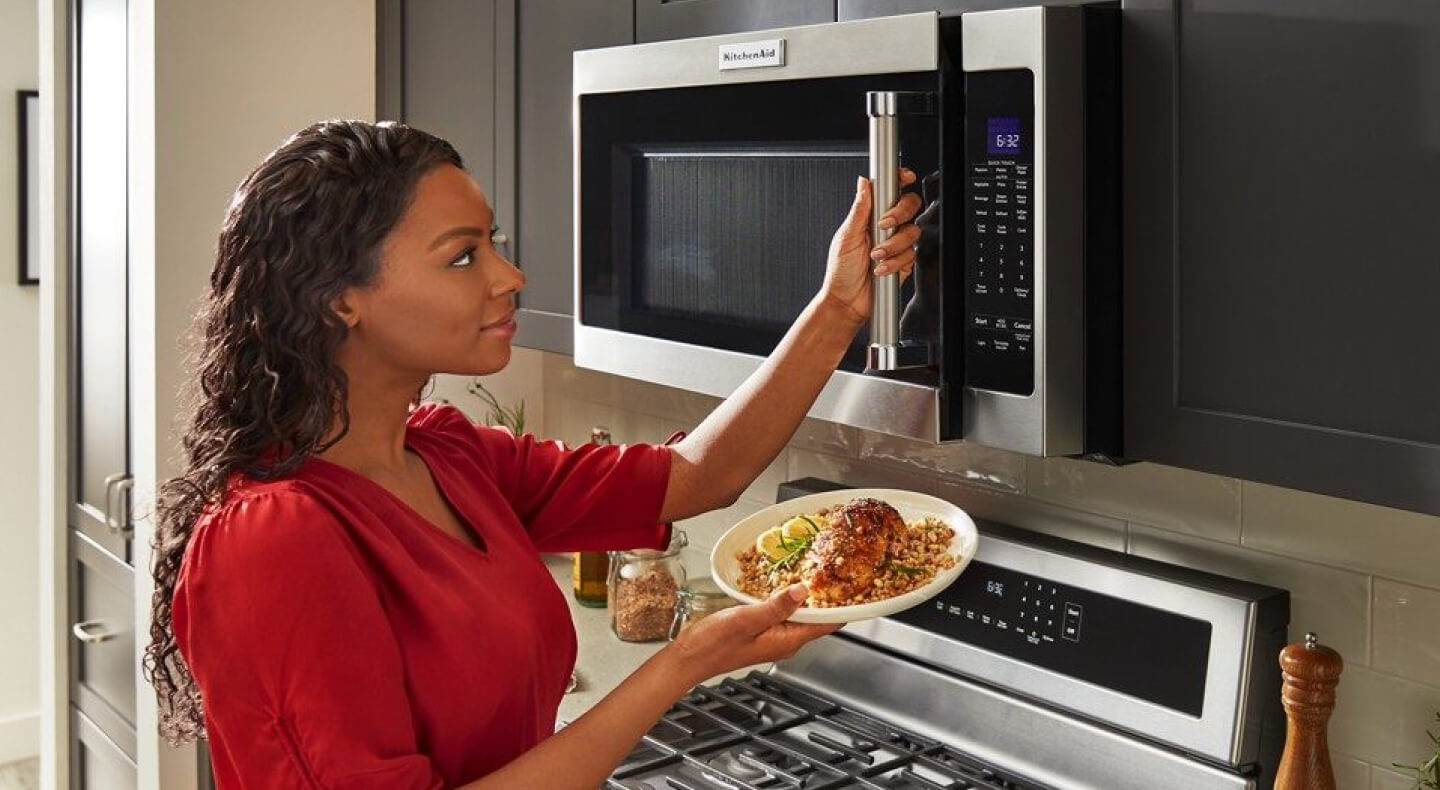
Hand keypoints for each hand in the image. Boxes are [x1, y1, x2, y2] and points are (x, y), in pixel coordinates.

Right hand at [665, 584, 839, 686]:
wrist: (689, 658)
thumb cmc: (713, 645)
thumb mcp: (746, 620)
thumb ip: (776, 606)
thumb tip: (802, 591)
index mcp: (788, 640)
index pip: (828, 625)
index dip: (843, 606)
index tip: (853, 585)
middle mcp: (785, 640)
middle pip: (817, 617)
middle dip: (827, 595)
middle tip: (834, 568)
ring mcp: (774, 636)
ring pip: (800, 613)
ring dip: (806, 595)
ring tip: (814, 569)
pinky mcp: (762, 630)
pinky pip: (783, 612)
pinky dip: (787, 597)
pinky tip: (782, 582)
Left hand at [820, 170, 924, 324]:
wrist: (847, 302)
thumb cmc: (841, 271)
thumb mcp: (846, 237)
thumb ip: (859, 209)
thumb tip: (864, 183)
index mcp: (870, 216)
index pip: (890, 191)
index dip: (900, 180)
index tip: (905, 177)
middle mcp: (886, 227)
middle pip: (910, 205)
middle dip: (899, 213)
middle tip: (883, 225)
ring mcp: (896, 244)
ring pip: (912, 231)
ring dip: (892, 245)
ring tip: (875, 256)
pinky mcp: (904, 261)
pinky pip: (911, 254)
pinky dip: (894, 262)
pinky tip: (880, 269)